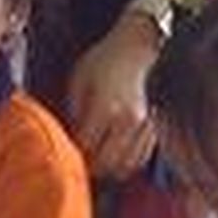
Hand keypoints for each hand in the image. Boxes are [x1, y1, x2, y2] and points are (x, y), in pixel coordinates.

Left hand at [67, 15, 160, 179]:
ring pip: (125, 166)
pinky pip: (139, 159)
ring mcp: (144, 128)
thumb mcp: (78, 80)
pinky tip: (115, 157)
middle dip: (90, 168)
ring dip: (109, 170)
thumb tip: (69, 139)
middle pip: (106, 163)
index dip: (73, 155)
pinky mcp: (154, 129)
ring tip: (98, 164)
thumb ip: (73, 113)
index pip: (85, 148)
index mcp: (105, 109)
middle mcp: (127, 122)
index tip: (64, 156)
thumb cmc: (104, 60)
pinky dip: (126, 164)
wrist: (137, 47)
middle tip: (80, 165)